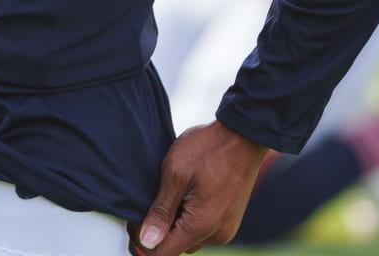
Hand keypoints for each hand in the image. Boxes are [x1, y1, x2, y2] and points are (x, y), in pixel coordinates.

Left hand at [130, 122, 267, 254]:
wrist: (243, 135)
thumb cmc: (209, 149)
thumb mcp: (176, 174)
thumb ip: (161, 211)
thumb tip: (147, 241)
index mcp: (201, 226)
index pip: (164, 253)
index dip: (144, 241)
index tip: (135, 220)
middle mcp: (217, 234)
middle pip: (177, 246)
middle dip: (161, 230)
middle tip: (153, 199)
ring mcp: (226, 227)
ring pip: (190, 237)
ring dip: (177, 223)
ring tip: (173, 192)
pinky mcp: (230, 219)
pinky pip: (203, 228)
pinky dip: (191, 217)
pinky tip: (187, 194)